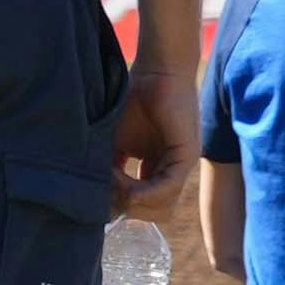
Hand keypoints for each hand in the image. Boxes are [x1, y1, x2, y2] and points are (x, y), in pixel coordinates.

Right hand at [108, 70, 191, 206]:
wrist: (156, 71)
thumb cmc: (134, 100)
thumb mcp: (114, 142)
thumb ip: (109, 169)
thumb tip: (98, 199)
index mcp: (156, 168)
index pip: (144, 204)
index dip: (121, 204)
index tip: (99, 194)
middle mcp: (171, 171)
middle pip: (155, 212)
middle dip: (128, 208)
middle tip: (107, 193)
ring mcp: (181, 166)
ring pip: (162, 207)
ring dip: (132, 200)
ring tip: (113, 183)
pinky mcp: (186, 156)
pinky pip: (166, 188)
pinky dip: (143, 192)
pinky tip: (125, 184)